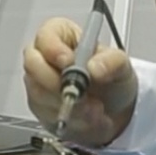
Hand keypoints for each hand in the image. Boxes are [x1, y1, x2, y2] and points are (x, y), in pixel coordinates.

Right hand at [23, 17, 138, 146]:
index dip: (53, 49)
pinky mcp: (40, 106)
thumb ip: (111, 61)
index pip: (46, 36)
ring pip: (39, 93)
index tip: (69, 63)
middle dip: (58, 83)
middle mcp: (45, 57)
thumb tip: (94, 67)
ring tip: (94, 109)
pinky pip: (46, 113)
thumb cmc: (111, 78)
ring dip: (69, 105)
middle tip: (81, 93)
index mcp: (62, 36)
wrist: (113, 109)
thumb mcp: (121, 64)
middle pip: (33, 64)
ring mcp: (39, 82)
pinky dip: (70, 118)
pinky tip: (87, 117)